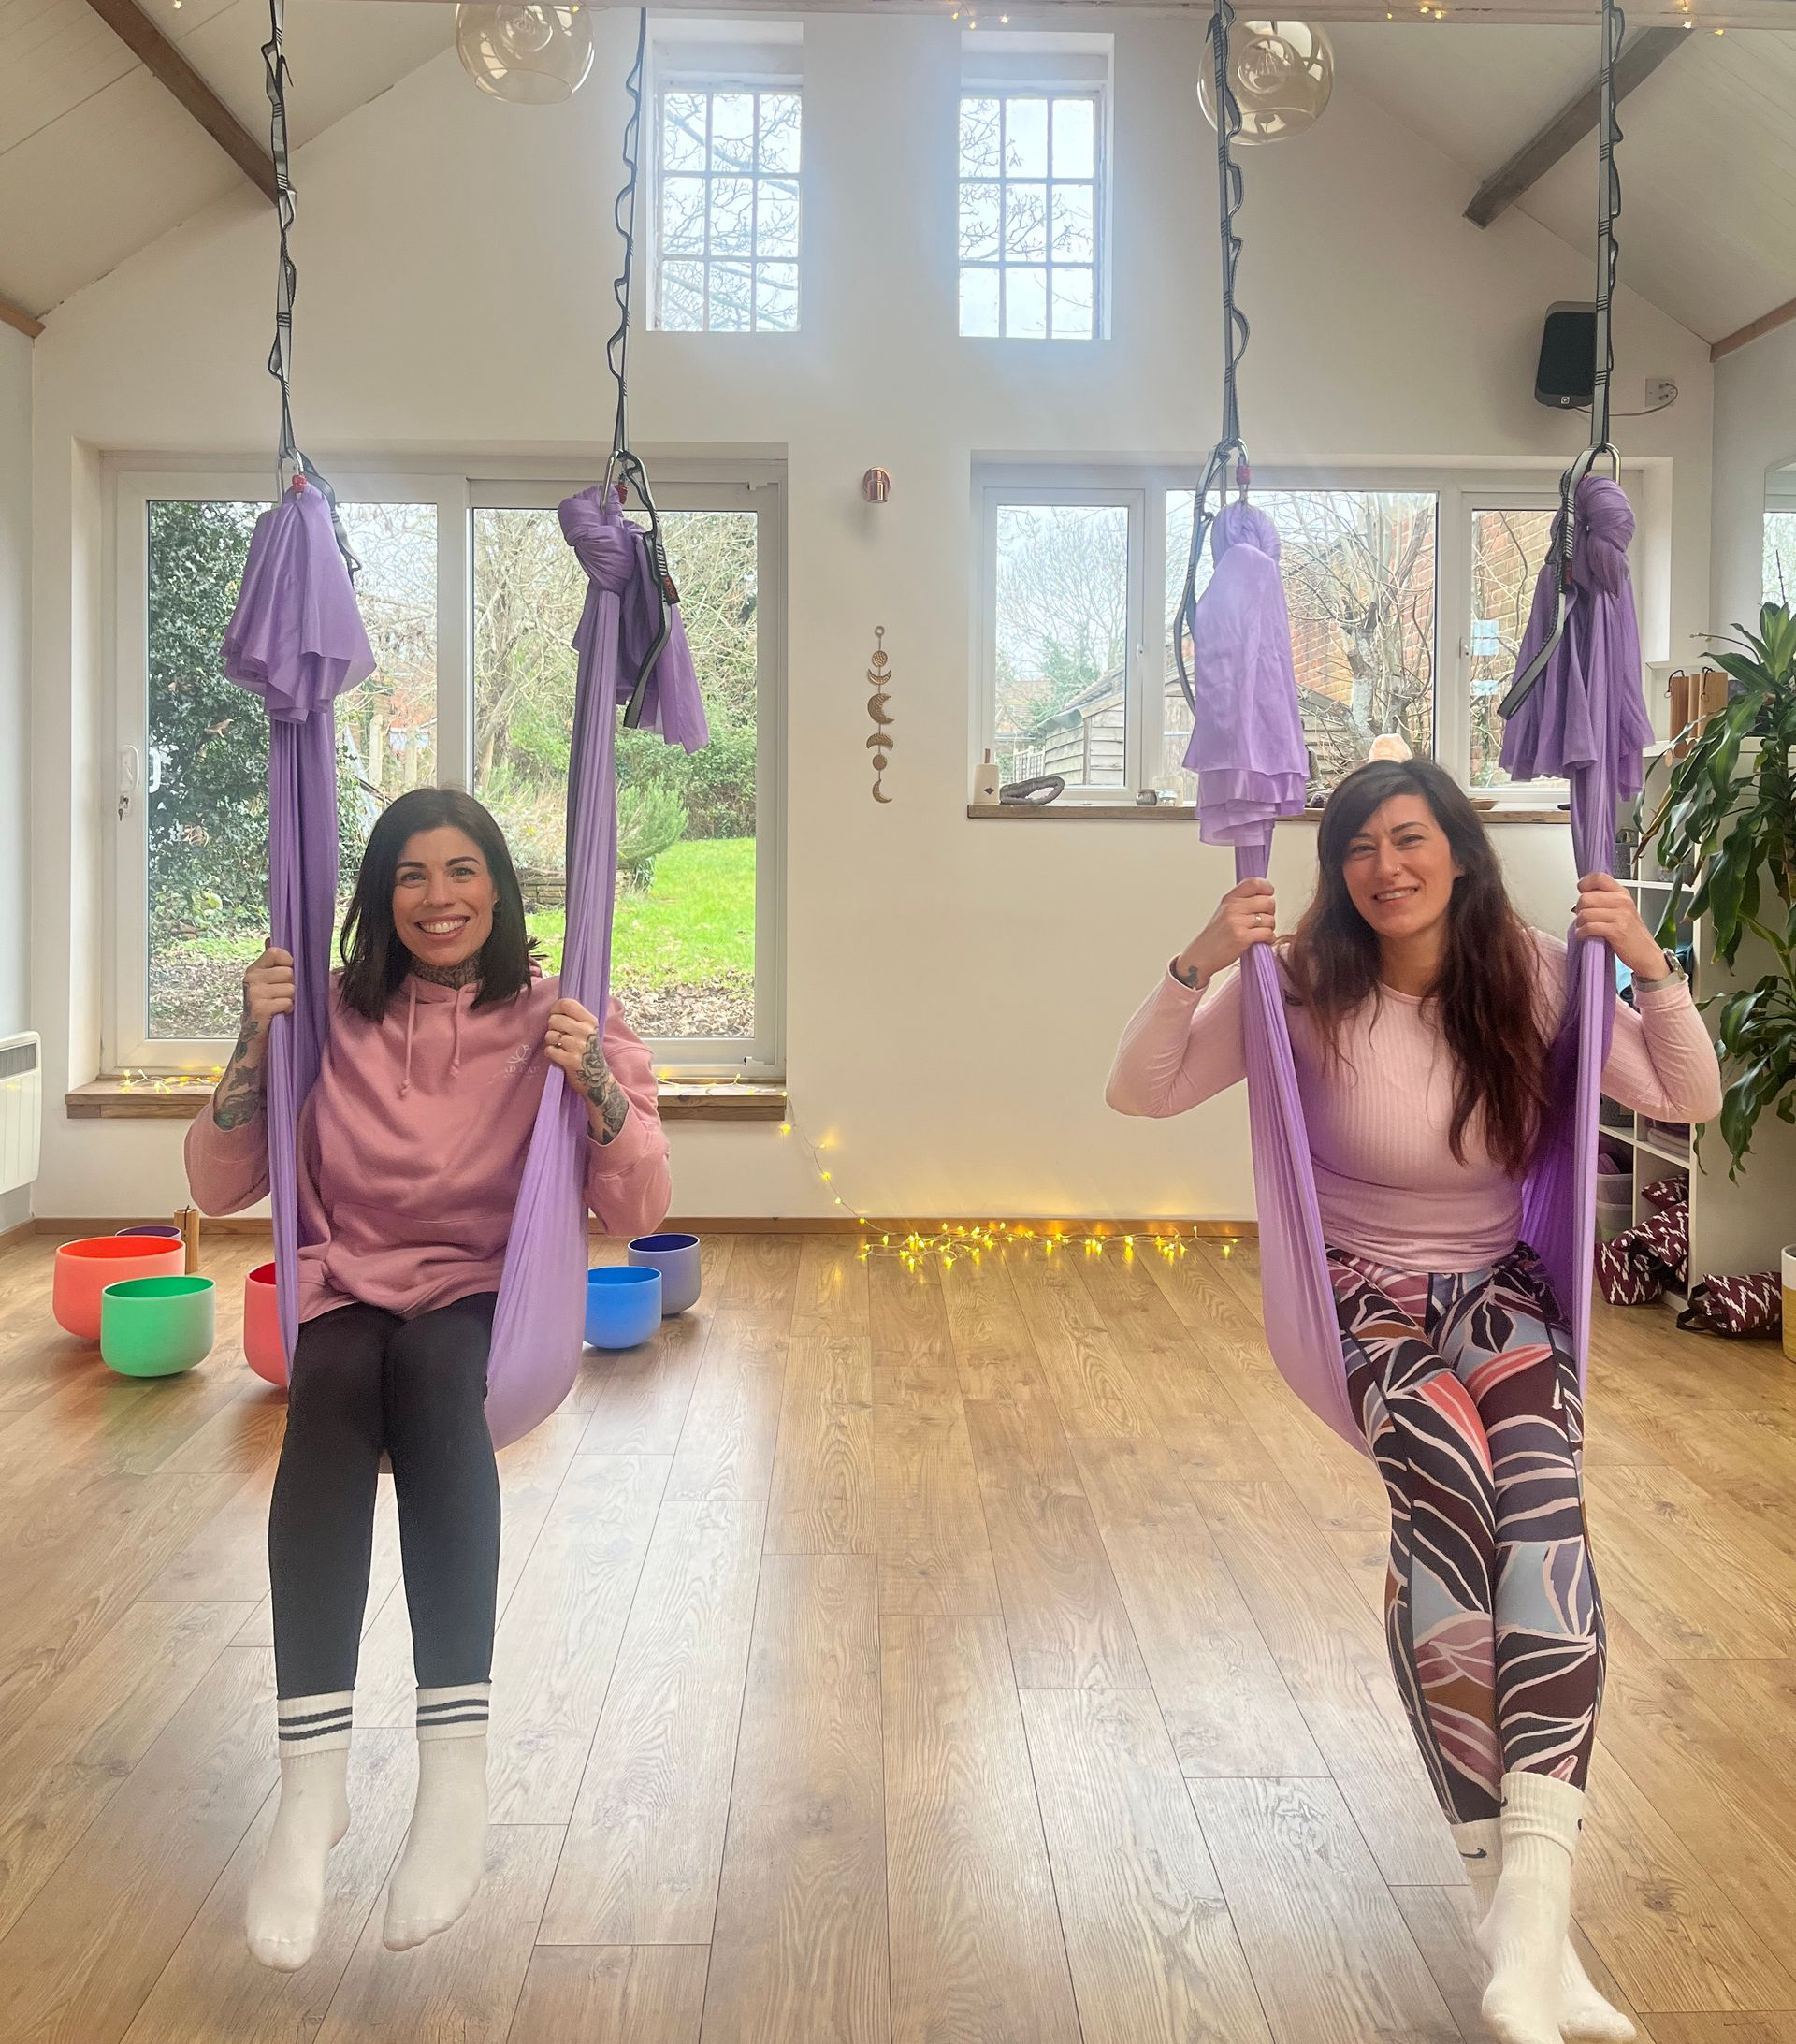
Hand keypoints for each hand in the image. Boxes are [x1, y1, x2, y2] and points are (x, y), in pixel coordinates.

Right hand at [237, 944, 293, 1064]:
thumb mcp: (268, 983)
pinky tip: (280, 1014)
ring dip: (291, 999)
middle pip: (289, 972)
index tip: (288, 974)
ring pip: (291, 988)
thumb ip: (271, 963)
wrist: (254, 1037)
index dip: (288, 962)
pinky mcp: (259, 1008)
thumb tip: (269, 938)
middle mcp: (251, 978)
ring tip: (280, 1006)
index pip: (276, 952)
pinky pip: (287, 1002)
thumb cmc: (266, 1008)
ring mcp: (254, 993)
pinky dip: (288, 1010)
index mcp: (254, 969)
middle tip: (282, 997)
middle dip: (292, 986)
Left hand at [544, 997, 602, 1090]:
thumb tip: (556, 1006)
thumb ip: (576, 1017)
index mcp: (590, 1021)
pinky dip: (551, 1053)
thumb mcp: (589, 1030)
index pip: (567, 1003)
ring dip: (551, 1042)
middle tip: (560, 1035)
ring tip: (561, 1047)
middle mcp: (586, 1031)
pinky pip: (549, 1050)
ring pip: (550, 1035)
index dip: (556, 1008)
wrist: (597, 1078)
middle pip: (554, 1019)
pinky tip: (559, 1056)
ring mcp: (578, 1046)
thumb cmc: (589, 1051)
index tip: (556, 1016)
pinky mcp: (570, 1060)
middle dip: (552, 1027)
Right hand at [1176, 878, 1277, 985]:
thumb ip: (1242, 902)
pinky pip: (1267, 933)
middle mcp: (1233, 908)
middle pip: (1268, 902)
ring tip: (1261, 932)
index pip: (1254, 883)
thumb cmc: (1214, 937)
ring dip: (1270, 928)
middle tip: (1264, 920)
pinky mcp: (1242, 937)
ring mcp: (1237, 922)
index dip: (1267, 888)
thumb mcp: (1224, 912)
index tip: (1268, 894)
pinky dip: (1269, 938)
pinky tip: (1262, 941)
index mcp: (1230, 899)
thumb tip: (1264, 897)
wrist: (1201, 956)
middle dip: (1271, 912)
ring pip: (1270, 919)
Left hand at [1574, 873, 1667, 976]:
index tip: (1582, 891)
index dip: (1585, 883)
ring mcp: (1620, 915)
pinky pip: (1589, 927)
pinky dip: (1582, 933)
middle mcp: (1622, 901)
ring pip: (1585, 913)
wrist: (1646, 954)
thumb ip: (1605, 901)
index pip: (1599, 877)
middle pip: (1586, 897)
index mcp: (1623, 894)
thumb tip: (1582, 898)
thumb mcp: (1622, 911)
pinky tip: (1584, 935)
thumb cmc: (1631, 934)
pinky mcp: (1616, 930)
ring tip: (1584, 928)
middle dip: (1579, 909)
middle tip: (1582, 917)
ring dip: (1579, 923)